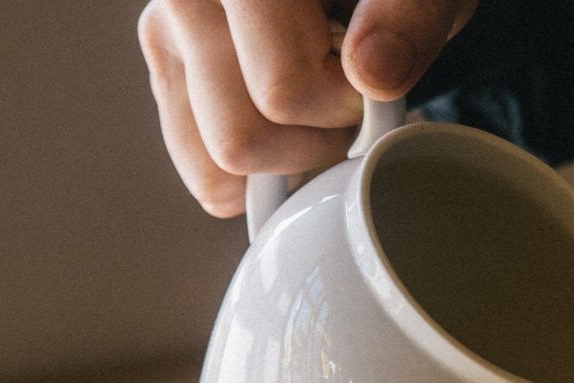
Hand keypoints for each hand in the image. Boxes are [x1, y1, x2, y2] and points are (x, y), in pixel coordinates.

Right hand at [138, 0, 478, 217]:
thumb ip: (408, 19)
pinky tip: (290, 125)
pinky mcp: (166, 69)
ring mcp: (165, 35)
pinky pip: (203, 172)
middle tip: (346, 102)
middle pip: (238, 141)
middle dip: (311, 144)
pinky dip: (256, 173)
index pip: (282, 92)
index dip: (343, 109)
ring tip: (317, 106)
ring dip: (282, 162)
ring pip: (214, 169)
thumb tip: (372, 74)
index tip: (370, 80)